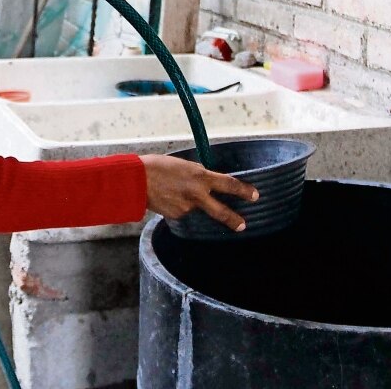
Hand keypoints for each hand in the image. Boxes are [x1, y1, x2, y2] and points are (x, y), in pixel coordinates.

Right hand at [139, 154, 257, 232]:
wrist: (135, 180)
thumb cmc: (157, 166)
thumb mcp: (183, 165)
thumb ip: (198, 175)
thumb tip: (206, 183)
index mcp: (200, 177)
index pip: (229, 185)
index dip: (244, 191)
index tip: (255, 195)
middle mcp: (197, 194)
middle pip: (221, 211)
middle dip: (234, 220)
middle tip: (243, 225)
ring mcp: (186, 208)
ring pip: (196, 208)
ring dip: (191, 202)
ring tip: (173, 190)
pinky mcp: (175, 216)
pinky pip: (182, 212)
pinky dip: (178, 206)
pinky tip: (167, 197)